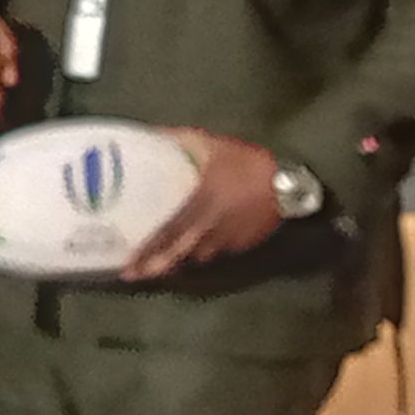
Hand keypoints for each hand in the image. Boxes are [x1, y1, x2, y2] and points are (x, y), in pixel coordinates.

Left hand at [122, 129, 281, 281]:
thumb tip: (147, 140)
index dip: (146, 247)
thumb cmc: (242, 160)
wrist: (288, 183)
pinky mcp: (238, 245)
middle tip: (130, 274)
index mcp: (198, 198)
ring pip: (192, 255)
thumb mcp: (205, 143)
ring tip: (149, 271)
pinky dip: (195, 255)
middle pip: (176, 250)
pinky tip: (184, 258)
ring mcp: (224, 238)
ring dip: (171, 263)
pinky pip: (211, 253)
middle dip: (152, 264)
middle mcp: (208, 224)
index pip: (166, 229)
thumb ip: (175, 143)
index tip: (127, 261)